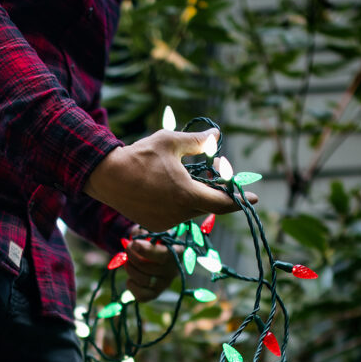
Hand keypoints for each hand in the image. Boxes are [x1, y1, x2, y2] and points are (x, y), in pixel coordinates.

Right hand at [83, 129, 258, 231]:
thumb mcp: (170, 141)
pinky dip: (178, 203)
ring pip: (191, 210)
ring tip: (183, 175)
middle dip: (214, 190)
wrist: (106, 176)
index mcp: (187, 195)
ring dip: (194, 196)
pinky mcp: (155, 226)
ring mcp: (166, 223)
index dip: (240, 199)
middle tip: (214, 169)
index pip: (223, 202)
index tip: (255, 198)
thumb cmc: (140, 155)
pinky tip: (167, 187)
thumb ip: (197, 141)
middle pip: (207, 205)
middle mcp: (179, 214)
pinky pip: (176, 215)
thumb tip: (217, 135)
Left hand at [123, 228, 179, 301]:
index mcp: (177, 251)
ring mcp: (165, 283)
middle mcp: (173, 270)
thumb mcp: (152, 229)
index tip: (134, 243)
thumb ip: (144, 231)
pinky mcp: (156, 293)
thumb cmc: (155, 238)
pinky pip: (142, 296)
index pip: (162, 255)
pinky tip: (131, 277)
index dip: (146, 250)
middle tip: (128, 247)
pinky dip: (131, 286)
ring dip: (129, 269)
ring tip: (128, 261)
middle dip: (131, 255)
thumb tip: (135, 239)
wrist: (158, 250)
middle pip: (146, 267)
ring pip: (142, 280)